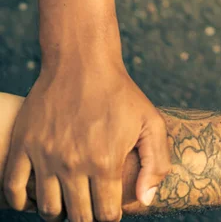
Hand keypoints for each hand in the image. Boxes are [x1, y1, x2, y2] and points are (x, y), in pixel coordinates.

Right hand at [3, 54, 170, 220]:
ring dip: (60, 211)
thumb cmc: (121, 93)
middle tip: (92, 204)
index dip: (111, 215)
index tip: (111, 207)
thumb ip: (157, 163)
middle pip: (78, 217)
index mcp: (105, 161)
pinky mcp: (24, 145)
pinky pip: (13, 189)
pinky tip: (38, 195)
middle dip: (88, 217)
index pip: (106, 215)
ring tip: (70, 199)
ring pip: (48, 210)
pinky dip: (23, 201)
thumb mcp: (151, 122)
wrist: (84, 63)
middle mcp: (73, 163)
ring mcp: (45, 155)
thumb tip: (145, 202)